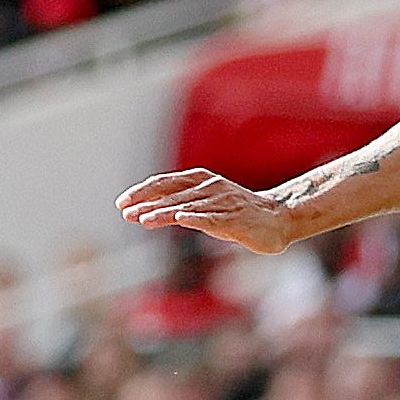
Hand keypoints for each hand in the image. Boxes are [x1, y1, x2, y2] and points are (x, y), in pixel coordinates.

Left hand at [116, 169, 297, 253]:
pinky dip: (196, 218)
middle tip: (125, 213)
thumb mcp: (204, 204)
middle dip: (146, 203)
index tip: (121, 204)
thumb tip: (146, 209)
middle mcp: (209, 187)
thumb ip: (179, 204)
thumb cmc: (235, 212)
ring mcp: (222, 202)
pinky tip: (180, 219)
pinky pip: (212, 218)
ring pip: (187, 207)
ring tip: (143, 219)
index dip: (141, 192)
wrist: (277, 218)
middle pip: (171, 194)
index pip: (164, 183)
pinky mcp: (235, 219)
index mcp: (199, 180)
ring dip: (164, 212)